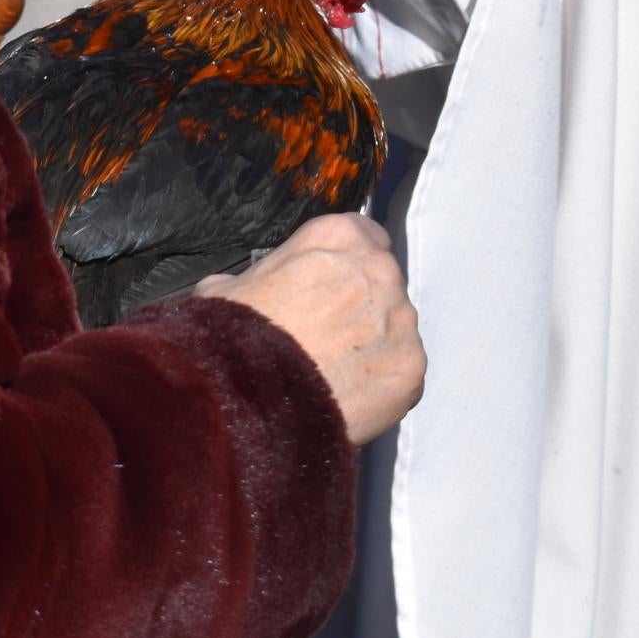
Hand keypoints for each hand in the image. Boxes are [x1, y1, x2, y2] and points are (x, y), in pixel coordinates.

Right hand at [202, 214, 424, 445]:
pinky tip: (349, 400)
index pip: (363, 237)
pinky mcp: (412, 367)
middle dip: (362, 307)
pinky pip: (402, 372)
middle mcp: (379, 269)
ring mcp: (400, 319)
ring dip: (374, 346)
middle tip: (328, 338)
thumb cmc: (235, 336)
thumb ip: (251, 280)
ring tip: (335, 375)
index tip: (329, 289)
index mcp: (338, 237)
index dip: (345, 266)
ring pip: (395, 329)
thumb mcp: (226, 290)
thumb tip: (233, 288)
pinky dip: (382, 386)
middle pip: (383, 284)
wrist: (251, 401)